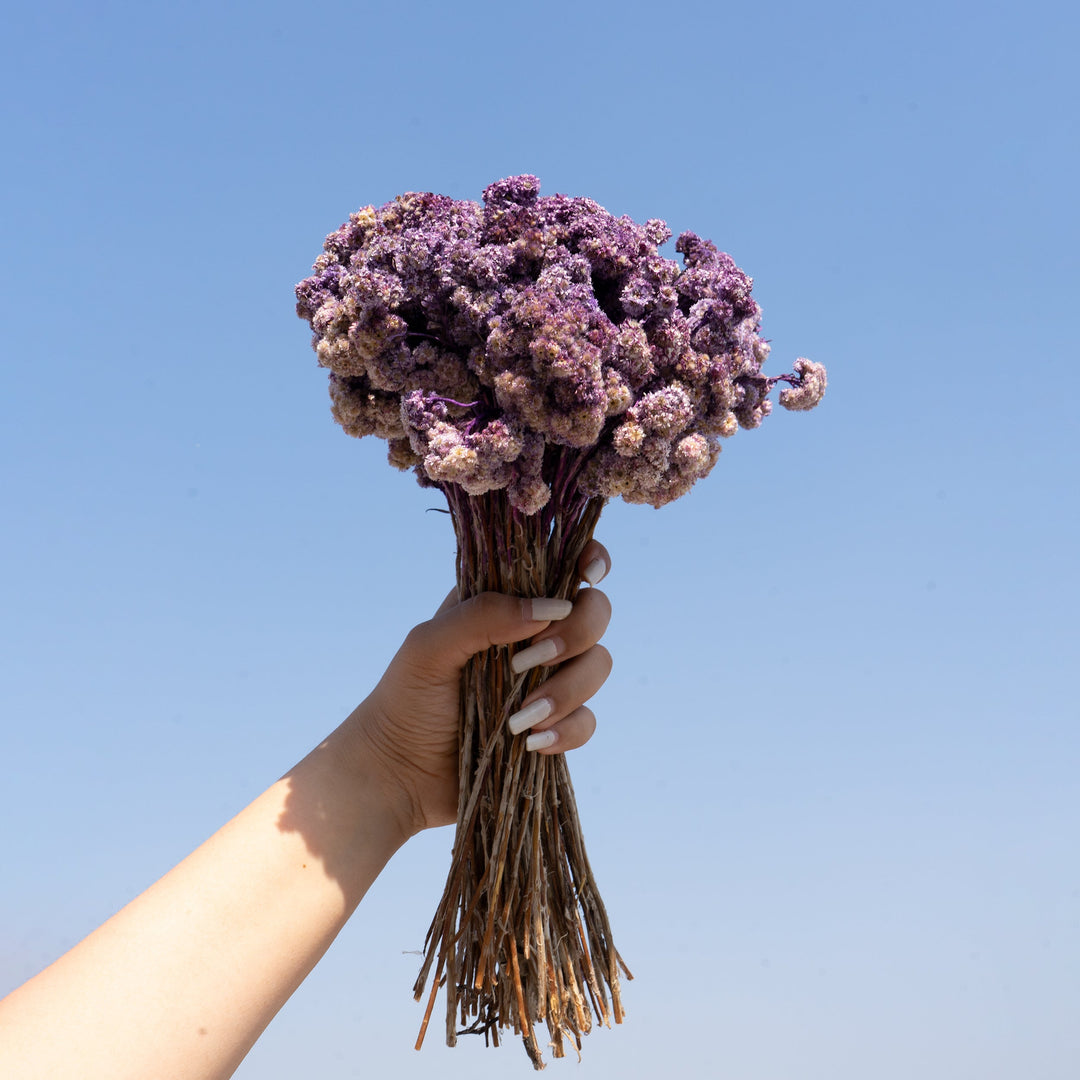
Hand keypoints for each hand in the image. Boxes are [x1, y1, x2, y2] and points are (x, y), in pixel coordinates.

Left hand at [348, 541, 612, 837]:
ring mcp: (547, 680)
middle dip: (576, 633)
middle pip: (594, 612)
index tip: (588, 575)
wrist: (400, 775)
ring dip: (567, 689)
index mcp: (503, 603)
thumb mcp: (429, 646)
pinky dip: (566, 730)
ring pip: (598, 665)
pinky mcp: (554, 725)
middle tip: (530, 659)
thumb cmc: (406, 700)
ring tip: (521, 718)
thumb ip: (483, 615)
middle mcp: (533, 635)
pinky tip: (530, 743)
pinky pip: (587, 720)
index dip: (588, 559)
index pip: (561, 565)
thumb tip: (551, 607)